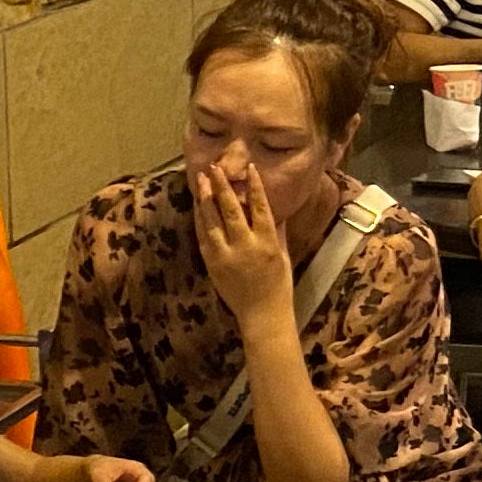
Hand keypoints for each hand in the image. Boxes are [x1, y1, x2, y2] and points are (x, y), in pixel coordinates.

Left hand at [191, 154, 292, 325]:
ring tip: (201, 179)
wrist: (261, 314)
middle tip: (215, 167)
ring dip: (205, 198)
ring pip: (212, 220)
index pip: (260, 207)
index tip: (249, 168)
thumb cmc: (278, 285)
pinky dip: (200, 218)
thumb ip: (278, 231)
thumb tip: (277, 209)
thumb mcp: (284, 255)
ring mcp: (225, 255)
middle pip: (231, 209)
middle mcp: (245, 246)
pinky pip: (203, 236)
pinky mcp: (212, 263)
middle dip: (222, 186)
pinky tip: (197, 205)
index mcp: (267, 242)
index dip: (254, 186)